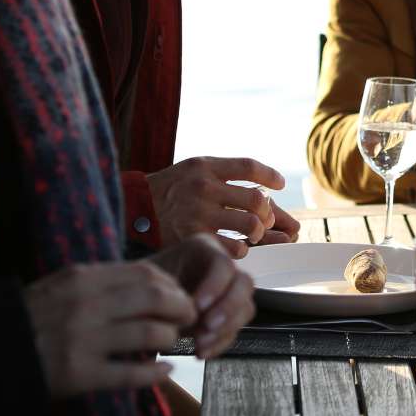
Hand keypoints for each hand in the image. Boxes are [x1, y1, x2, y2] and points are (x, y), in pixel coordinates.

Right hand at [23, 261, 193, 399]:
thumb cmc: (34, 316)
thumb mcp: (64, 285)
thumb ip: (102, 281)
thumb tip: (151, 284)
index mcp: (83, 278)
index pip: (145, 274)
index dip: (172, 286)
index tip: (179, 296)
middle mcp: (86, 305)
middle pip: (154, 299)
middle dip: (181, 309)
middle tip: (188, 319)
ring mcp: (84, 340)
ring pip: (148, 333)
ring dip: (169, 338)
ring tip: (171, 342)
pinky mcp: (81, 374)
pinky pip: (131, 373)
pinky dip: (155, 373)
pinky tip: (165, 371)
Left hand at [145, 234, 256, 356]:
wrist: (140, 298)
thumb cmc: (143, 282)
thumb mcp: (148, 277)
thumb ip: (165, 289)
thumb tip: (186, 311)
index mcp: (205, 249)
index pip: (224, 264)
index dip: (215, 286)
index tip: (197, 307)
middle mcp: (223, 268)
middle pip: (245, 284)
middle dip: (228, 308)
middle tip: (207, 326)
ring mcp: (228, 292)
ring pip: (245, 309)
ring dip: (226, 329)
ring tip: (200, 344)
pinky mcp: (227, 316)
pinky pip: (234, 330)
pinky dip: (219, 343)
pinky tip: (200, 352)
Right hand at [150, 156, 298, 256]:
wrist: (137, 208)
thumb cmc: (171, 189)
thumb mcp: (193, 169)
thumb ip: (224, 175)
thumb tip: (268, 191)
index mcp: (205, 167)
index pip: (249, 167)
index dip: (270, 176)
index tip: (279, 184)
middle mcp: (203, 187)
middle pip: (257, 199)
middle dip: (269, 213)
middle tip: (265, 220)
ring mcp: (199, 213)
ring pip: (250, 225)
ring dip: (258, 232)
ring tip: (253, 234)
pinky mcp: (194, 237)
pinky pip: (234, 247)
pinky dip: (242, 249)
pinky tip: (237, 246)